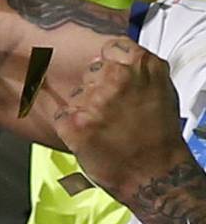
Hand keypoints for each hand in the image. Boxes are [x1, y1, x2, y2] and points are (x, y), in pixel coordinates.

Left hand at [54, 34, 191, 207]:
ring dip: (85, 109)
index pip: (111, 49)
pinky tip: (91, 137)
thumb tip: (114, 59)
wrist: (156, 175)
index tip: (111, 75)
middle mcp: (117, 78)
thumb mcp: (161, 90)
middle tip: (113, 111)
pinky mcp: (75, 124)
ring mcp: (94, 101)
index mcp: (141, 66)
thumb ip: (139, 70)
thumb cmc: (161, 135)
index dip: (109, 63)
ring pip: (76, 95)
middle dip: (97, 88)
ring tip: (107, 128)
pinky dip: (72, 127)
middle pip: (90, 71)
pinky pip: (62, 116)